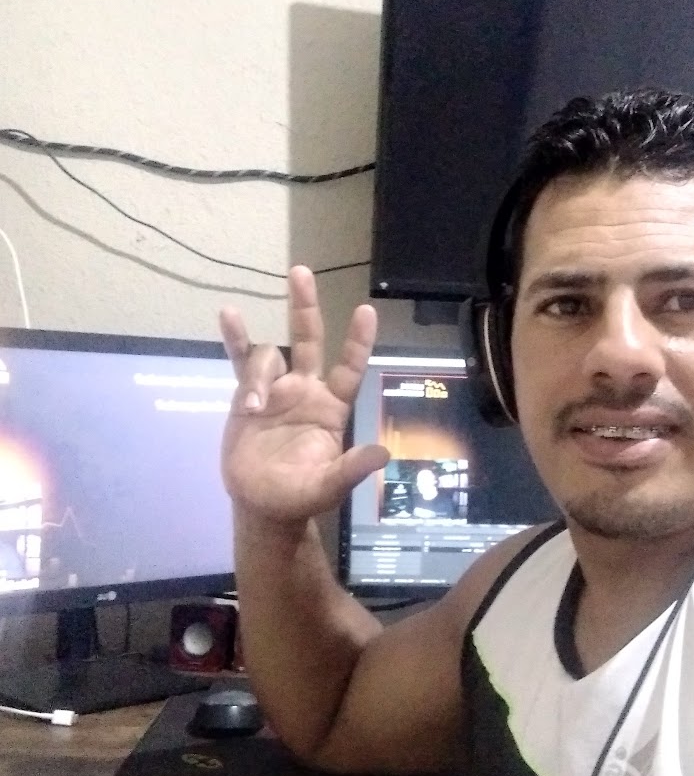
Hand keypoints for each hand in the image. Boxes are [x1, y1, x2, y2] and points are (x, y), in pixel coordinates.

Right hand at [219, 265, 389, 533]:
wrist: (261, 504)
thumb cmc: (299, 496)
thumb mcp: (328, 486)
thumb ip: (351, 469)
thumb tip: (382, 454)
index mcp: (331, 406)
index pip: (349, 367)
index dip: (358, 341)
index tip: (366, 311)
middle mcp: (306, 389)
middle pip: (309, 339)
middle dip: (305, 306)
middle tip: (300, 271)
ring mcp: (276, 389)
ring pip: (268, 358)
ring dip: (258, 376)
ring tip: (250, 409)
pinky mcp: (247, 396)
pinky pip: (239, 362)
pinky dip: (234, 339)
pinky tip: (228, 315)